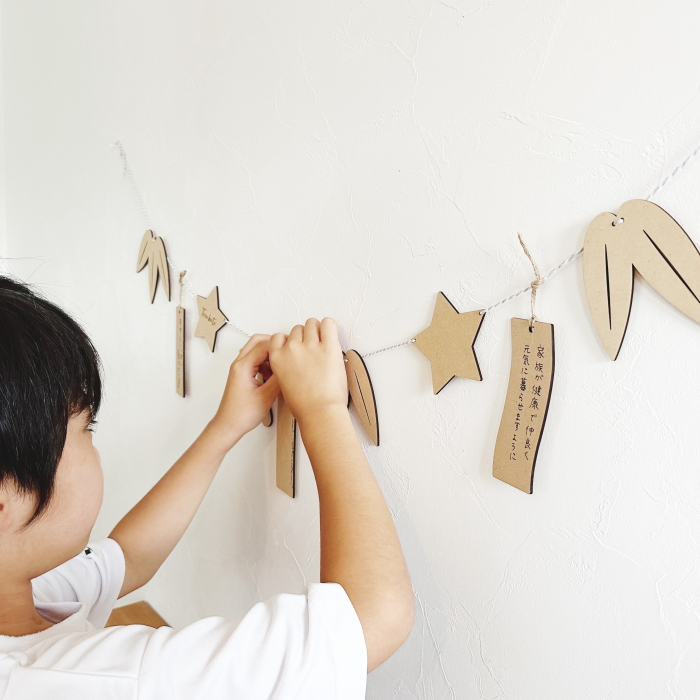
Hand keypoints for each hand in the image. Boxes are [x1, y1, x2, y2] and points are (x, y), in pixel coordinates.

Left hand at [208, 334, 280, 449]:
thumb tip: (290, 367)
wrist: (229, 425)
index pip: (264, 345)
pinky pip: (255, 360)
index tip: (291, 351)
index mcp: (243, 366)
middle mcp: (239, 364)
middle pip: (258, 341)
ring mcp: (240, 368)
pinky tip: (273, 376)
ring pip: (257, 350)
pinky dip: (266, 363)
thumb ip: (279, 379)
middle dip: (274, 344)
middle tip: (287, 354)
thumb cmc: (242, 414)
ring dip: (270, 355)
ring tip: (280, 367)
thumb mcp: (266, 396)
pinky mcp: (242, 374)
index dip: (280, 345)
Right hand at [269, 318, 347, 423]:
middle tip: (313, 348)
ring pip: (311, 323)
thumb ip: (286, 366)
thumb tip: (295, 360)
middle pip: (297, 329)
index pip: (279, 336)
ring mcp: (310, 346)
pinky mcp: (329, 346)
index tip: (296, 346)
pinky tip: (330, 335)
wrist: (320, 412)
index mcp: (277, 358)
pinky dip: (329, 326)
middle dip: (305, 337)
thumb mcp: (283, 383)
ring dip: (317, 331)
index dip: (289, 341)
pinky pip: (328, 323)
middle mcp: (292, 348)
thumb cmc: (304, 405)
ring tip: (323, 342)